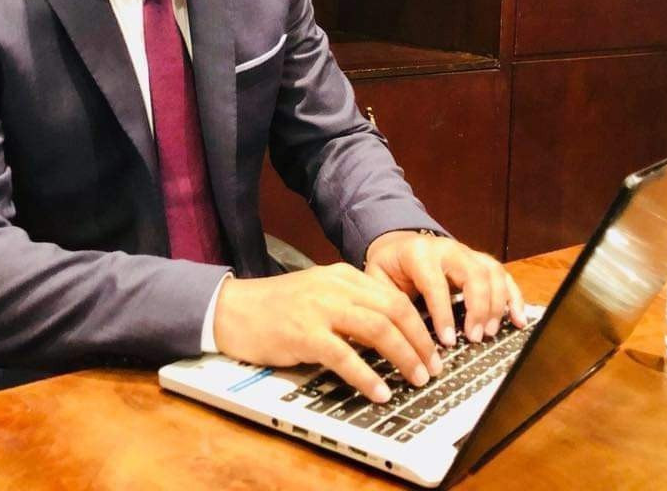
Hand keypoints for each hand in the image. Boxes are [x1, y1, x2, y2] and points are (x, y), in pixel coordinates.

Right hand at [213, 263, 444, 401]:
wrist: (233, 309)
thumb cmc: (276, 307)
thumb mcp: (319, 294)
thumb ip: (351, 306)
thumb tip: (389, 334)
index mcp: (342, 276)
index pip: (394, 297)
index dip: (420, 324)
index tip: (433, 349)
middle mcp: (335, 286)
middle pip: (393, 310)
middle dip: (419, 342)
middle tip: (433, 368)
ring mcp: (320, 309)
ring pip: (377, 329)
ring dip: (403, 357)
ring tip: (416, 379)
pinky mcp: (304, 333)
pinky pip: (345, 356)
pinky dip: (367, 376)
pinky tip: (379, 391)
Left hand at [364, 231, 525, 345]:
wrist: (397, 242)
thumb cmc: (388, 265)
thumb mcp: (377, 280)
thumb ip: (388, 301)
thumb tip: (398, 336)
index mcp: (419, 253)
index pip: (436, 283)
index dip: (443, 313)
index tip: (447, 342)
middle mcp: (447, 249)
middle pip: (473, 274)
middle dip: (477, 308)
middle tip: (474, 337)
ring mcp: (466, 252)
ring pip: (492, 273)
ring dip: (496, 305)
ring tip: (490, 332)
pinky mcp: (479, 260)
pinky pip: (503, 275)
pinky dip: (514, 297)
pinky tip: (519, 320)